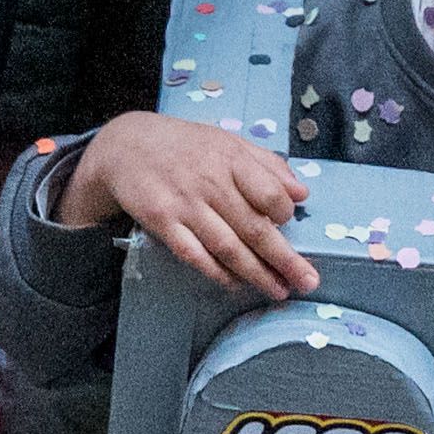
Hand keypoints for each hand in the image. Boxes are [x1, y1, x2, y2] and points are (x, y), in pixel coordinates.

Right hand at [55, 116, 315, 295]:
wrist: (127, 145)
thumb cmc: (186, 145)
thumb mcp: (228, 142)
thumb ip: (267, 165)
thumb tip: (302, 193)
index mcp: (231, 159)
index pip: (269, 192)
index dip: (285, 212)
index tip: (290, 224)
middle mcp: (210, 183)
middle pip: (254, 227)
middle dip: (284, 259)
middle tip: (307, 281)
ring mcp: (185, 205)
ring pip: (227, 247)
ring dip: (256, 273)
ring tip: (278, 290)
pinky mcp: (162, 222)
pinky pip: (194, 254)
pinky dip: (216, 273)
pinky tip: (234, 285)